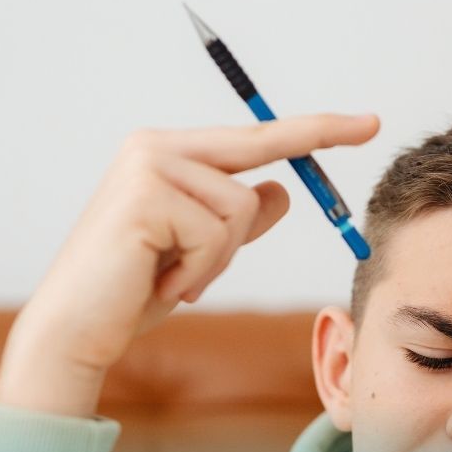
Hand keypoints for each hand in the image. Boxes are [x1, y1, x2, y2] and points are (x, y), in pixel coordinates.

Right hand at [0, 113, 379, 416]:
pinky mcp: (145, 196)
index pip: (253, 137)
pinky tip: (164, 284)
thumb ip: (239, 222)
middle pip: (257, 152)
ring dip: (220, 259)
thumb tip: (282, 190)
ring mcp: (148, 165)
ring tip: (178, 279)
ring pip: (240, 208)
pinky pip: (216, 235)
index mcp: (168, 155)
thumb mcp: (201, 255)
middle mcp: (155, 147)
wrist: (78, 328)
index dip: (312, 130)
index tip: (366, 124)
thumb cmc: (135, 291)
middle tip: (372, 123)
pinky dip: (201, 272)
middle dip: (315, 139)